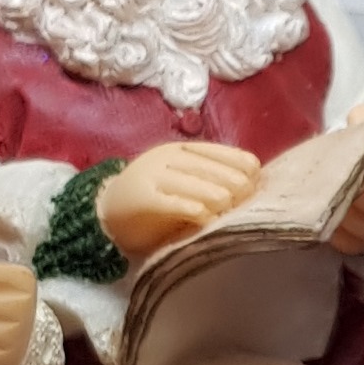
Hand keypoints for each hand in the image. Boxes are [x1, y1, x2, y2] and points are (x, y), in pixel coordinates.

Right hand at [95, 142, 260, 256]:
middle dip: (227, 177)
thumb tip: (250, 184)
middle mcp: (164, 159)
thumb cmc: (156, 198)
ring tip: (228, 201)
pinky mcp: (140, 199)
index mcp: (178, 151)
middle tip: (247, 192)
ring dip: (209, 191)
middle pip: (201, 165)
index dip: (235, 159)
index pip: (211, 151)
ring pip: (185, 181)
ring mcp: (150, 177)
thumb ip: (209, 179)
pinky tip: (201, 213)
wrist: (107, 210)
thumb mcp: (183, 182)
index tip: (256, 171)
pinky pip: (165, 201)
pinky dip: (184, 206)